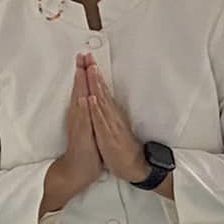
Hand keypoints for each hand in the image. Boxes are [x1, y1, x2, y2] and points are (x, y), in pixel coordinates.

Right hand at [58, 56, 103, 192]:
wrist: (78, 170)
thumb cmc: (86, 150)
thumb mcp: (90, 128)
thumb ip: (90, 114)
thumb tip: (91, 100)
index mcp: (83, 113)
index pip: (83, 89)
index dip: (85, 74)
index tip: (86, 57)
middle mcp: (79, 116)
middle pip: (80, 90)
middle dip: (82, 72)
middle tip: (82, 54)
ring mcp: (80, 125)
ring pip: (80, 100)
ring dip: (81, 85)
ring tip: (82, 69)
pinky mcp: (82, 135)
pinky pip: (82, 120)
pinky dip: (83, 108)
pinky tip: (83, 97)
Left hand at [84, 58, 148, 183]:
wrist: (134, 166)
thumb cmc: (123, 149)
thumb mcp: (116, 127)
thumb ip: (110, 114)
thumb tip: (104, 101)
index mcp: (112, 114)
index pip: (102, 91)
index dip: (95, 75)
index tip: (89, 60)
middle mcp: (112, 116)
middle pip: (101, 91)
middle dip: (94, 73)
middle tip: (88, 57)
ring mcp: (110, 125)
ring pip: (101, 102)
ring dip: (96, 85)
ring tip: (91, 70)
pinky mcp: (108, 136)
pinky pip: (100, 120)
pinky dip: (96, 109)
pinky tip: (91, 98)